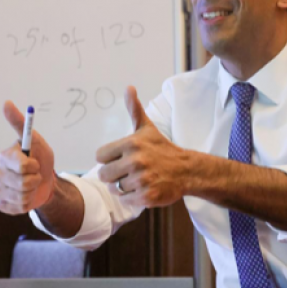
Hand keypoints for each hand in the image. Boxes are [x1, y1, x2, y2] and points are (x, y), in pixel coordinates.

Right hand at [0, 101, 55, 214]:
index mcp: (4, 156)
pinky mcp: (1, 203)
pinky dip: (26, 203)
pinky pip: (15, 207)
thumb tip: (6, 102)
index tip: (36, 164)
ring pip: (19, 196)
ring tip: (32, 186)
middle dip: (34, 180)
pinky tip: (26, 196)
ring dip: (32, 192)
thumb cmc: (40, 158)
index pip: (20, 164)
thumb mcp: (35, 140)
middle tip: (36, 176)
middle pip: (20, 182)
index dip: (32, 166)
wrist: (46, 182)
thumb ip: (20, 123)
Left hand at [95, 86, 188, 206]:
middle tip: (128, 171)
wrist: (186, 170)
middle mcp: (135, 161)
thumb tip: (128, 87)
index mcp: (131, 143)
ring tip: (137, 179)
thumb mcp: (146, 128)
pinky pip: (125, 200)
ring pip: (114, 188)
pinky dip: (131, 197)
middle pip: (104, 174)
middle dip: (113, 174)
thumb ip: (134, 109)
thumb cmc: (162, 148)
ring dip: (123, 186)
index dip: (109, 158)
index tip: (121, 158)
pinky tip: (142, 188)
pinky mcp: (147, 196)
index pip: (100, 156)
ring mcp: (141, 180)